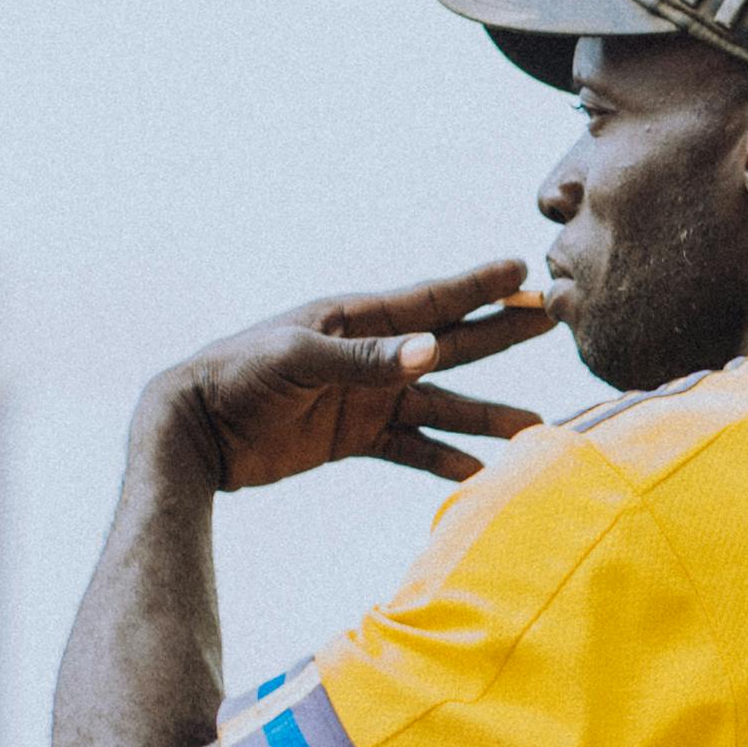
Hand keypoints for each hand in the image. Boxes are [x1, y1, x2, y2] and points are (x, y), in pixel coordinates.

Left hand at [153, 259, 552, 492]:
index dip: (478, 286)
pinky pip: (410, 448)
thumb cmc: (238, 378)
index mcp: (356, 319)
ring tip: (534, 426)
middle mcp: (370, 354)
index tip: (523, 271)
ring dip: (484, 415)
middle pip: (450, 343)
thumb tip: (432, 350)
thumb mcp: (299, 362)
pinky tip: (479, 474)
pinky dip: (444, 460)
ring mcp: (364, 397)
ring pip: (440, 404)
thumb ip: (366, 360)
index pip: (431, 300)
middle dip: (501, 334)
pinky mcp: (352, 438)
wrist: (194, 430)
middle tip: (553, 319)